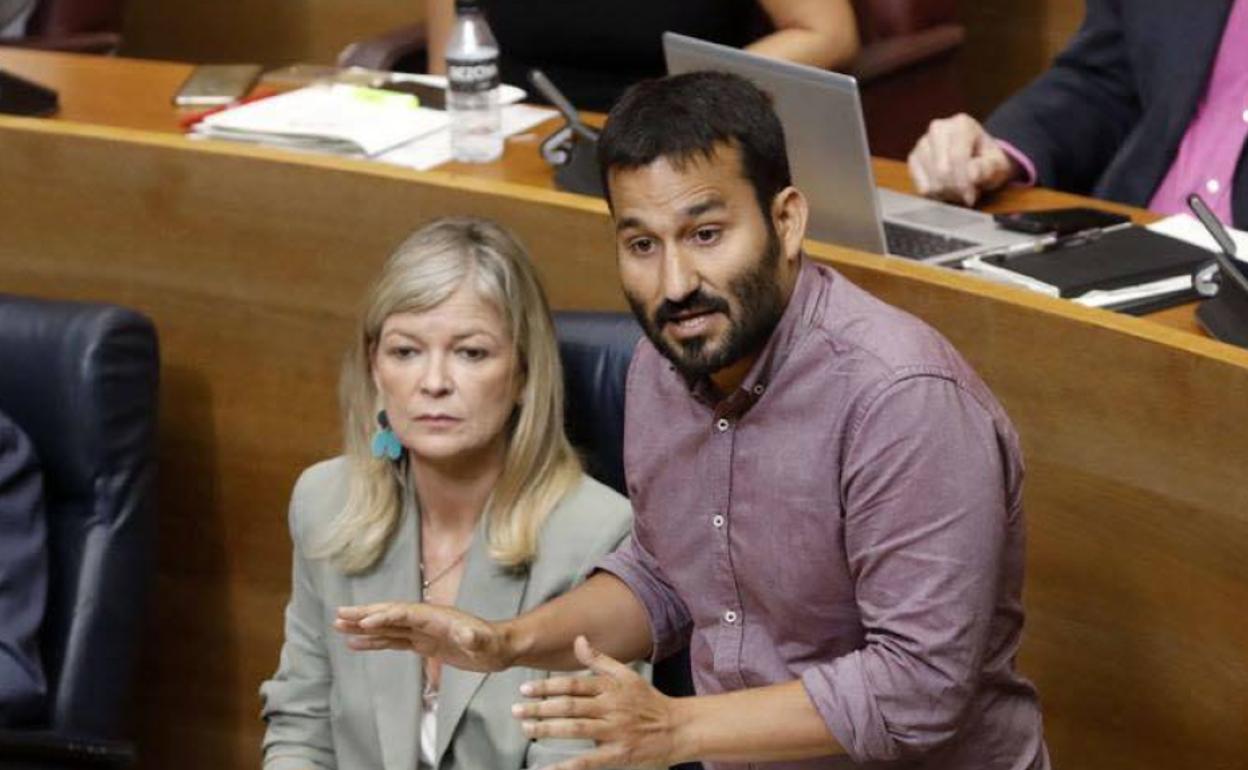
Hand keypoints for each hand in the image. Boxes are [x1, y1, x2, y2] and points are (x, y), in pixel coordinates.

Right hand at [334, 602, 512, 672]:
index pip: (405, 614)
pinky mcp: (423, 643)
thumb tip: (467, 635)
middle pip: (390, 614)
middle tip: (338, 614)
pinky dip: (374, 641)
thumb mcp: (485, 643)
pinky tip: (356, 643)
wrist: (499, 648)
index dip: (385, 617)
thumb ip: (474, 639)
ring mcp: (422, 631)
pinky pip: (393, 640)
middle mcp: (426, 620)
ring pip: (387, 627)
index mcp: (437, 617)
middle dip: (364, 614)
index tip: (363, 623)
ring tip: (338, 626)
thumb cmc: (493, 644)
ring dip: (363, 626)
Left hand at [512, 636, 682, 769]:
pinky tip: (548, 769)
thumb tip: (578, 640)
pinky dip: (567, 766)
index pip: (574, 685)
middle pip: (570, 706)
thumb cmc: (648, 701)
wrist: (677, 728)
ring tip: (527, 729)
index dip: (548, 686)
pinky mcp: (618, 754)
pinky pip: (588, 761)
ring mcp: (615, 732)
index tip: (525, 689)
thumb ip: (600, 659)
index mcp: (611, 688)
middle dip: (541, 708)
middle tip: (516, 710)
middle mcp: (611, 708)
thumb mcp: (627, 675)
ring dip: (548, 729)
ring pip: (576, 729)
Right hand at [907, 113, 1019, 205]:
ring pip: (930, 182)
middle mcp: (938, 129)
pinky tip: (946, 189)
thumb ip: (987, 168)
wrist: (976, 155)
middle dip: (956, 189)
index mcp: (961, 124)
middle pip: (942, 171)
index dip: (964, 182)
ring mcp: (922, 143)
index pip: (957, 158)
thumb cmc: (987, 159)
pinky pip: (920, 187)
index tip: (972, 197)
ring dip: (946, 193)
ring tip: (958, 190)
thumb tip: (972, 175)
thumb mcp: (997, 163)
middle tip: (967, 194)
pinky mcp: (913, 159)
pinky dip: (934, 194)